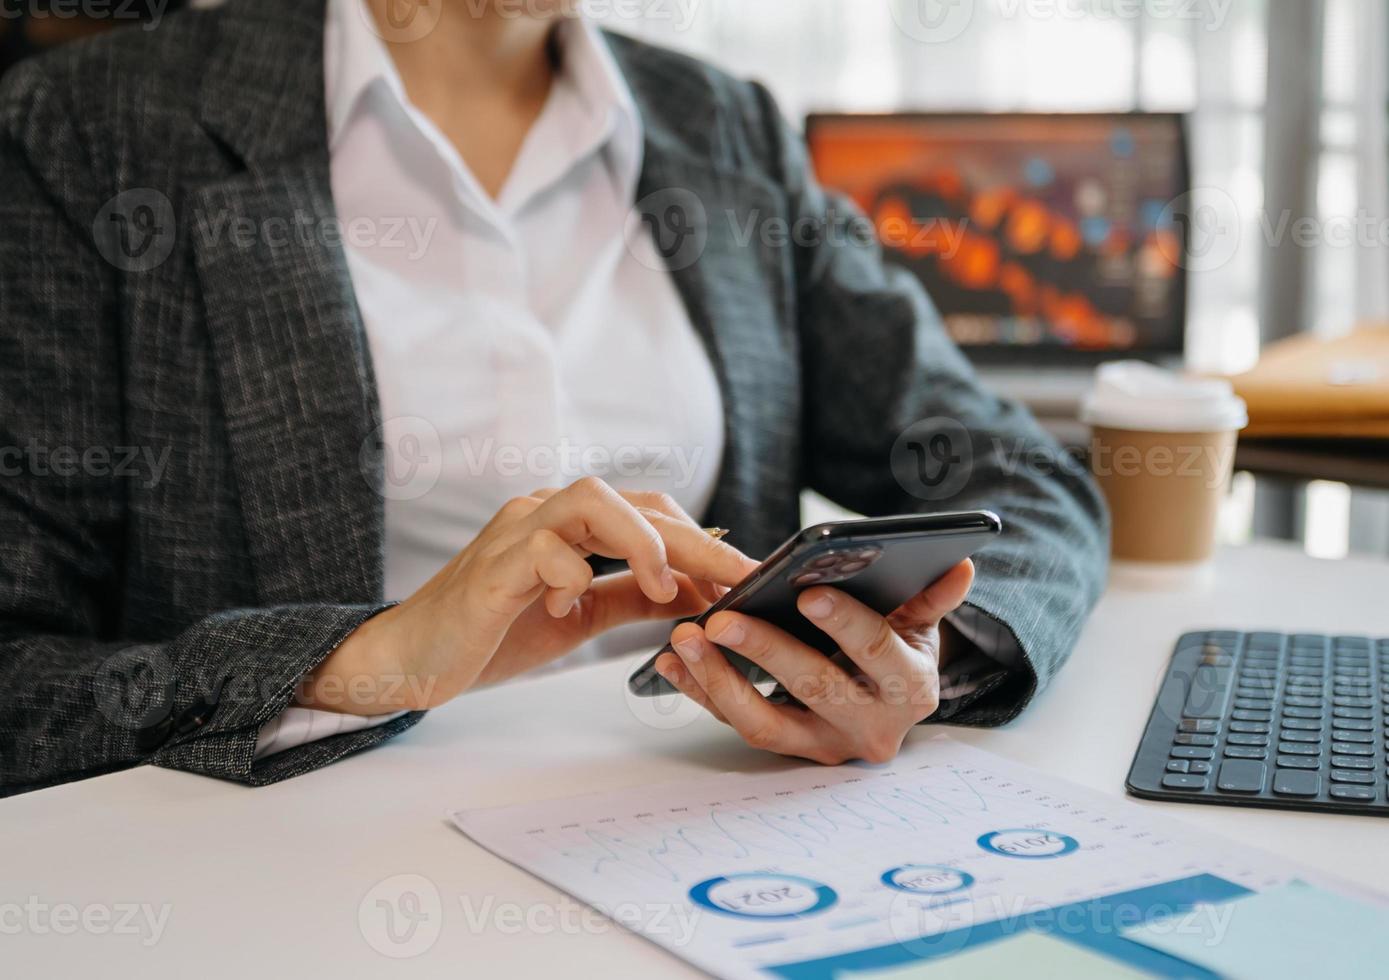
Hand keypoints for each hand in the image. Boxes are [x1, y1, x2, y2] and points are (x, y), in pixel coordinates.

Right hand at [299, 478, 757, 713]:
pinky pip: (542, 550)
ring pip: (592, 501)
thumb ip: (634, 599)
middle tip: (741, 580)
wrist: (413, 659)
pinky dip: (570, 576)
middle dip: (699, 543)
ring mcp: (516, 532)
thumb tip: (700, 596)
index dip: (706, 542)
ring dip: (641, 541)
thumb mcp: (582, 616)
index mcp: (572, 525)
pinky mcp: (490, 568)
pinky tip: (570, 609)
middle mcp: (546, 513)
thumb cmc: (494, 630)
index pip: (654, 513)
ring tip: (664, 586)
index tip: (751, 578)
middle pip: (638, 505)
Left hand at [655, 559, 974, 764]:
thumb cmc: (899, 648)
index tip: (810, 593)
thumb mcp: (920, 624)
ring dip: (718, 681)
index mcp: (911, 689)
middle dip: (765, 651)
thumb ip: (932, 597)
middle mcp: (870, 727)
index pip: (878, 653)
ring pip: (766, 723)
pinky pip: (736, 725)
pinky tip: (671, 662)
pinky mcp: (786, 751)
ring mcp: (824, 745)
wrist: (886, 702)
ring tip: (684, 638)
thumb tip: (960, 566)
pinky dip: (701, 693)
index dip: (846, 624)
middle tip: (721, 619)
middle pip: (814, 688)